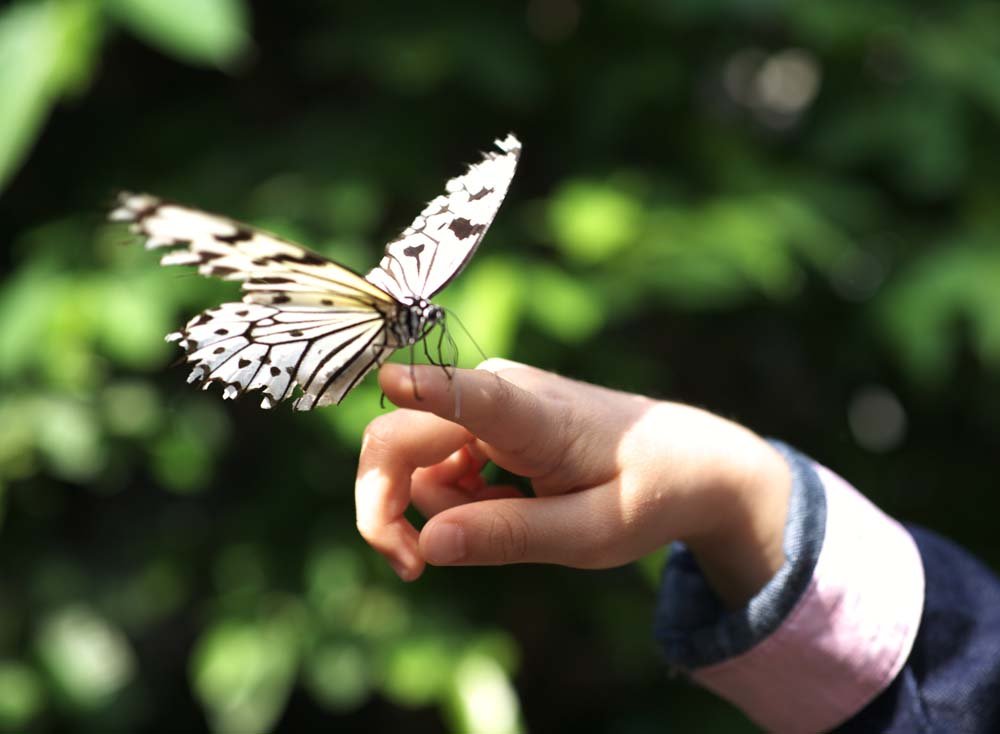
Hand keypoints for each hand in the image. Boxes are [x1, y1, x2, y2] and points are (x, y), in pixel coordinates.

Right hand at [355, 360, 790, 607]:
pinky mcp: (482, 410)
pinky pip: (432, 457)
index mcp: (537, 416)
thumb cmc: (644, 494)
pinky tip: (502, 504)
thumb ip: (510, 537)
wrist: (682, 458)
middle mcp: (499, 388)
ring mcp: (486, 396)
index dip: (425, 389)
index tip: (389, 379)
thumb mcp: (589, 535)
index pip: (473, 395)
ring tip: (506, 525)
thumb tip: (428, 545)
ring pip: (409, 455)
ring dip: (432, 507)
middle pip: (399, 438)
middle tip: (413, 570)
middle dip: (387, 508)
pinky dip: (451, 496)